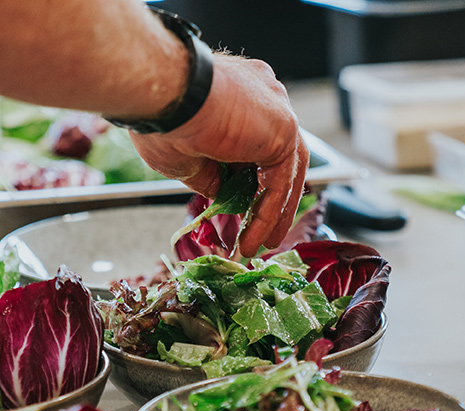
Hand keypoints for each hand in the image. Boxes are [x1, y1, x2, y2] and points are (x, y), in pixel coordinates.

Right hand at [130, 53, 308, 256]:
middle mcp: (264, 98)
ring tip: (261, 244)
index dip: (251, 180)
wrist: (164, 96)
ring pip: (284, 173)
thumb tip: (219, 196)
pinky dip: (268, 215)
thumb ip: (210, 175)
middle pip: (277, 158)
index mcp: (241, 95)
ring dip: (273, 213)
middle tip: (260, 232)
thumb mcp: (186, 158)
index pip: (256, 144)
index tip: (241, 208)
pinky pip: (279, 183)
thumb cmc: (163, 118)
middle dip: (269, 200)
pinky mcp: (284, 129)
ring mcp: (277, 110)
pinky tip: (254, 238)